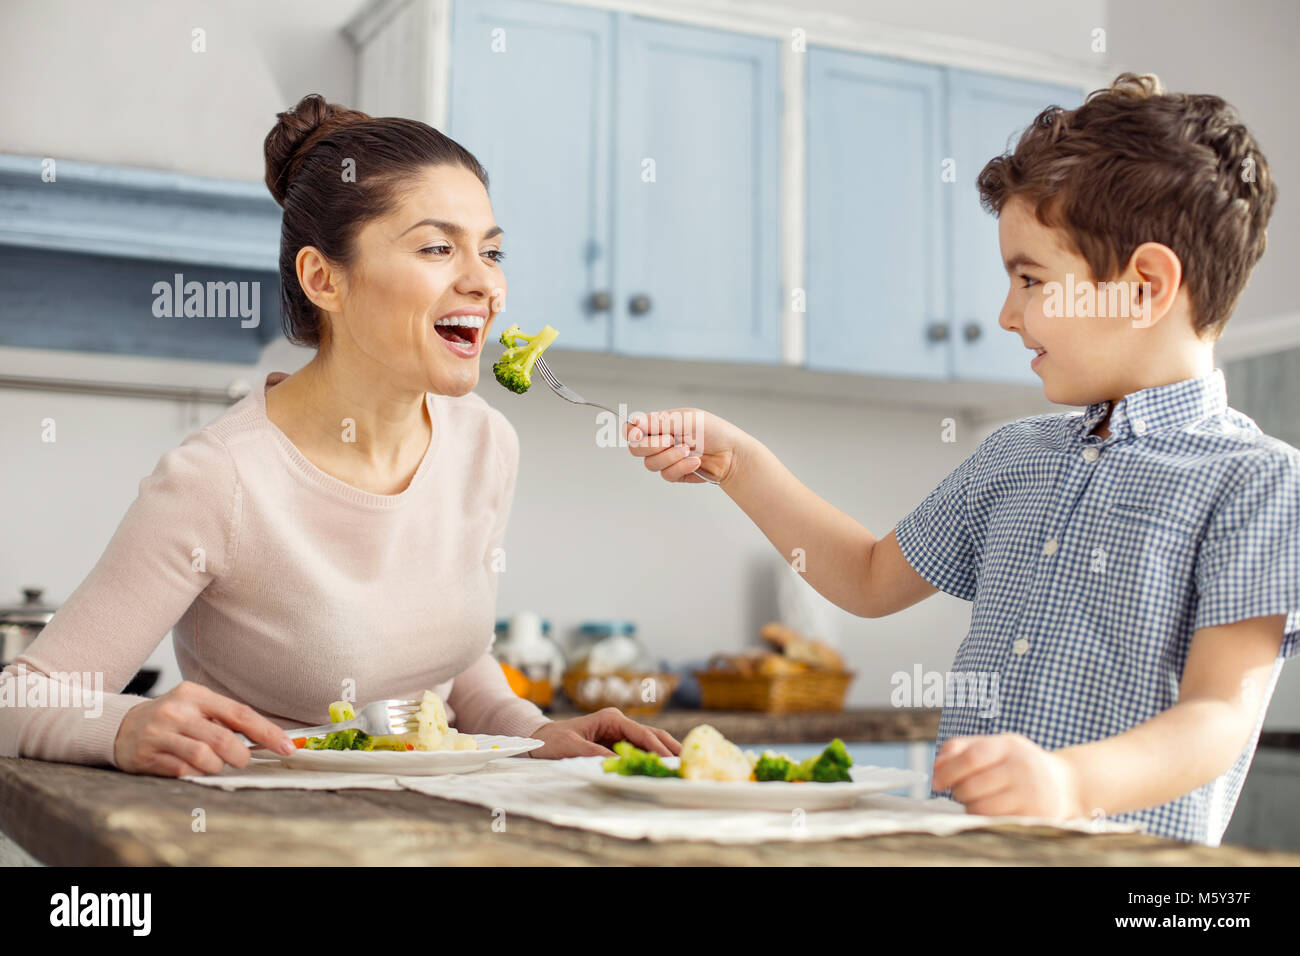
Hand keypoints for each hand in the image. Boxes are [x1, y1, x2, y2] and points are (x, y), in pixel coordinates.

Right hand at [113, 680, 297, 775]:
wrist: (120, 727)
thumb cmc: (171, 718)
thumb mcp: (197, 707)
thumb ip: (226, 719)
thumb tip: (266, 738)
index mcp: (196, 694)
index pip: (240, 714)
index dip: (267, 732)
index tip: (287, 746)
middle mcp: (177, 711)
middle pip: (224, 740)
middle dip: (241, 757)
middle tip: (241, 760)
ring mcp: (160, 734)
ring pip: (205, 758)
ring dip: (218, 767)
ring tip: (214, 763)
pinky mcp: (147, 756)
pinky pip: (183, 771)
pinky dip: (196, 774)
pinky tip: (192, 767)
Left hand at [526, 707, 681, 758]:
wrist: (539, 739)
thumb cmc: (552, 740)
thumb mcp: (570, 746)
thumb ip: (594, 753)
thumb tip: (618, 763)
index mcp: (611, 718)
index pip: (642, 733)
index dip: (658, 749)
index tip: (671, 762)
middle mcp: (619, 723)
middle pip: (653, 735)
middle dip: (671, 748)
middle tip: (689, 763)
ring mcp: (619, 732)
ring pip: (650, 742)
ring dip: (665, 754)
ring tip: (682, 767)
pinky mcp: (617, 743)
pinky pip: (640, 750)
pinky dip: (652, 759)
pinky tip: (663, 769)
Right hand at [623, 408, 745, 484]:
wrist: (732, 453)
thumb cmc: (714, 431)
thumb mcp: (686, 420)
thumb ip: (659, 422)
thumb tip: (635, 421)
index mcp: (659, 424)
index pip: (632, 429)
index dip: (631, 432)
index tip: (640, 433)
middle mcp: (659, 442)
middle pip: (636, 449)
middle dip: (652, 446)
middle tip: (670, 440)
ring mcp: (666, 459)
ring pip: (650, 464)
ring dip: (670, 457)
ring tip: (689, 449)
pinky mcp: (675, 474)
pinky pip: (667, 474)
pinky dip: (681, 467)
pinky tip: (695, 461)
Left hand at [930, 732, 1085, 819]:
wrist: (1066, 785)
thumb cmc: (1020, 764)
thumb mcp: (998, 746)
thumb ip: (964, 748)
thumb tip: (936, 764)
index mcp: (1009, 745)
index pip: (971, 757)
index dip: (948, 770)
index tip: (935, 781)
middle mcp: (1022, 767)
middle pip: (972, 785)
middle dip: (956, 791)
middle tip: (957, 792)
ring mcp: (1030, 793)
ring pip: (981, 807)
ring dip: (968, 807)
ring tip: (973, 801)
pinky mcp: (1034, 816)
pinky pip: (995, 821)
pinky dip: (983, 818)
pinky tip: (987, 811)